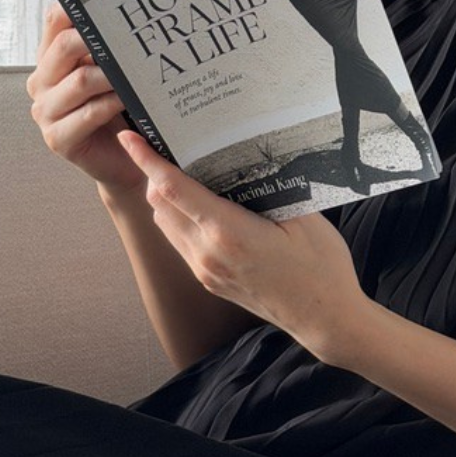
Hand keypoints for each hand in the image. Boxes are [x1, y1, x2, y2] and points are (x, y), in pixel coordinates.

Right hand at [26, 5, 143, 195]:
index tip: (105, 0)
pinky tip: (130, 101)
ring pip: (80, 81)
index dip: (76, 8)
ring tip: (137, 74)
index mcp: (50, 60)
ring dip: (112, 76)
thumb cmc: (119, 111)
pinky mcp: (57, 139)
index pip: (55, 21)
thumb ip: (106, 47)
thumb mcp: (110, 73)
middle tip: (128, 38)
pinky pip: (88, 113)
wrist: (124, 159)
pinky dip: (112, 104)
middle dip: (98, 40)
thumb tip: (127, 9)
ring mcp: (45, 112)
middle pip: (64, 47)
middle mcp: (41, 83)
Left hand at [117, 130, 368, 358]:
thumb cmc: (322, 267)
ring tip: (186, 174)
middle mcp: (207, 253)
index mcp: (229, 232)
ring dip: (166, 198)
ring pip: (165, 224)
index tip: (131, 138)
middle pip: (159, 204)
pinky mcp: (208, 281)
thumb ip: (269, 189)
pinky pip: (180, 243)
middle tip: (170, 147)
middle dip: (156, 173)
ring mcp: (205, 270)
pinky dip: (179, 219)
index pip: (173, 189)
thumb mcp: (303, 218)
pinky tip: (202, 207)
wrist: (324, 318)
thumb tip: (245, 158)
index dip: (147, 160)